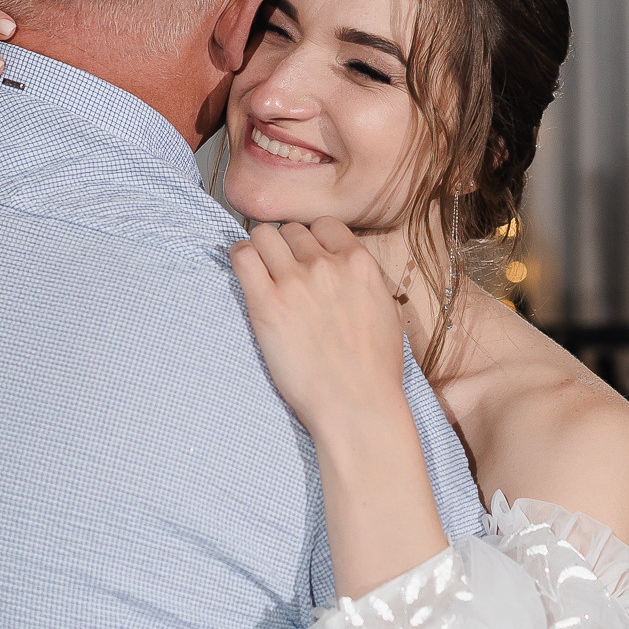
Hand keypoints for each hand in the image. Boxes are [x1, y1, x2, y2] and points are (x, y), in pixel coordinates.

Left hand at [229, 219, 409, 447]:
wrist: (356, 405)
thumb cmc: (375, 368)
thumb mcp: (387, 311)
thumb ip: (366, 280)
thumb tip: (349, 267)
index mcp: (359, 263)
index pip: (324, 224)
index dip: (312, 238)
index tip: (306, 257)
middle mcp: (326, 265)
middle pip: (291, 229)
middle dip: (285, 246)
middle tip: (282, 272)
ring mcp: (294, 282)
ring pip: (264, 235)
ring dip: (261, 249)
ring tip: (262, 272)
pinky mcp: (266, 303)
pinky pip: (242, 256)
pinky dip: (241, 259)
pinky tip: (247, 277)